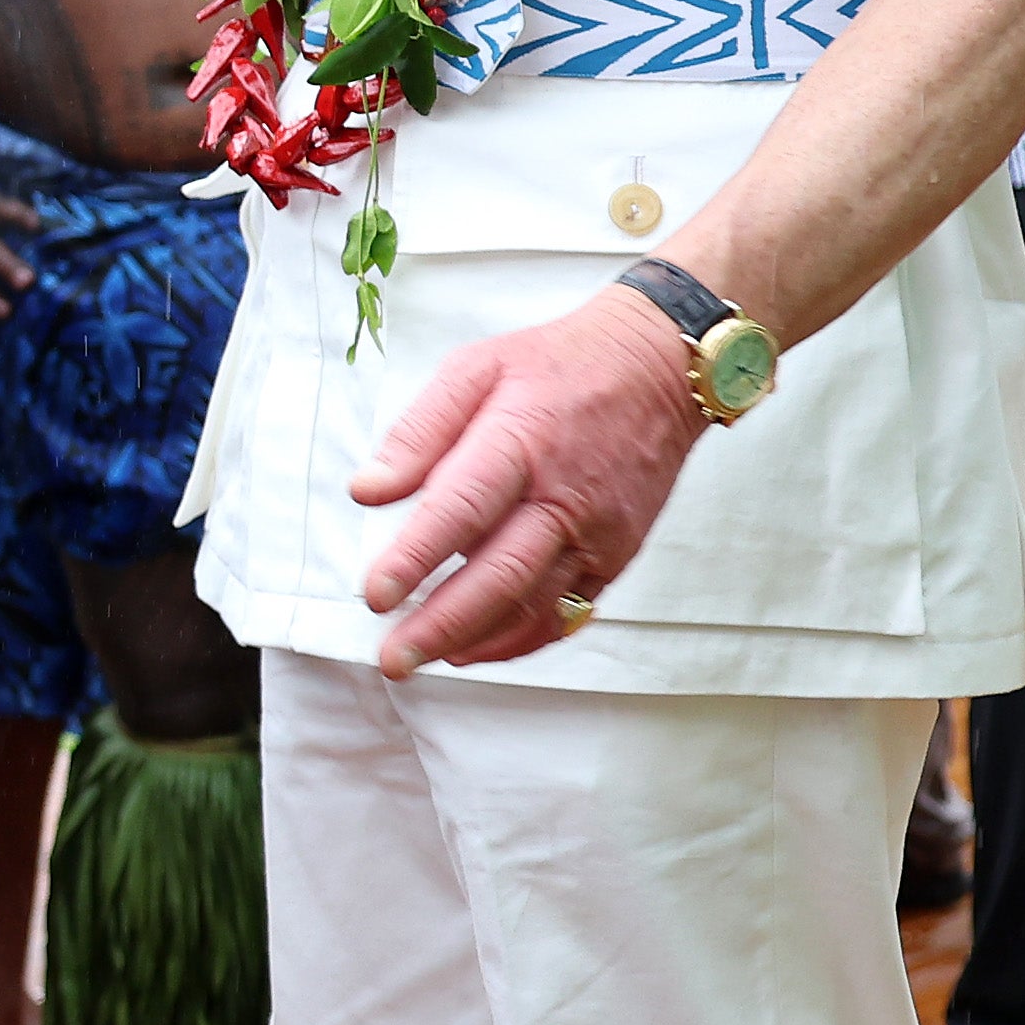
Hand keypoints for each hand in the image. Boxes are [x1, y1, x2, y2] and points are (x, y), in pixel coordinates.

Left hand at [352, 282, 706, 673]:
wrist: (658, 369)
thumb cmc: (556, 365)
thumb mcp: (476, 368)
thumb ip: (418, 433)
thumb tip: (366, 491)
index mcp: (519, 442)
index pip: (460, 509)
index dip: (416, 558)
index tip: (375, 596)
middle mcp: (563, 497)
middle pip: (499, 575)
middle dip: (440, 624)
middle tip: (392, 660)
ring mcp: (597, 532)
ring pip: (535, 605)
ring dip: (477, 640)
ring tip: (425, 660)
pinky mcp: (618, 555)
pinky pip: (570, 611)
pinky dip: (523, 638)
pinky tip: (480, 649)